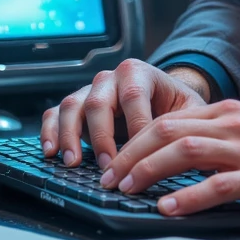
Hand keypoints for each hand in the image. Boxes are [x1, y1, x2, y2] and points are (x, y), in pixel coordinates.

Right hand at [40, 59, 209, 170]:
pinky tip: (51, 152)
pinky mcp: (76, 105)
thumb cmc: (176, 107)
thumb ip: (185, 124)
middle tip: (107, 166)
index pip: (133, 96)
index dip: (134, 127)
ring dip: (70, 136)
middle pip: (99, 101)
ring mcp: (90, 90)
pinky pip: (55, 113)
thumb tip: (182, 150)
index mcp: (139, 72)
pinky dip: (50, 131)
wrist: (163, 98)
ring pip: (72, 105)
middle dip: (101, 137)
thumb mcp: (189, 111)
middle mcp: (111, 78)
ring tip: (73, 163)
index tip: (139, 156)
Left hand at [98, 102, 239, 218]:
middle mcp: (236, 125)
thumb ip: (220, 142)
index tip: (113, 163)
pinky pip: (217, 185)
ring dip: (148, 171)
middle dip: (129, 155)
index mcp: (230, 114)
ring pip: (185, 151)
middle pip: (168, 131)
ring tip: (126, 189)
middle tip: (107, 179)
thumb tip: (176, 160)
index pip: (168, 120)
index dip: (133, 141)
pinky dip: (188, 197)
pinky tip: (169, 207)